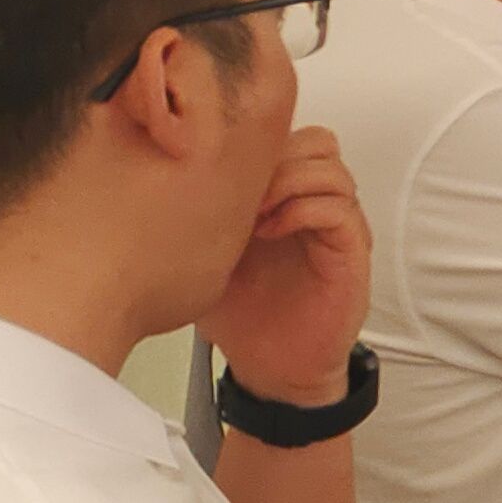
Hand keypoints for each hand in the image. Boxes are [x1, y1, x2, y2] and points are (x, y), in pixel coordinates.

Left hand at [195, 130, 370, 404]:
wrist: (272, 367)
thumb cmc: (241, 313)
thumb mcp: (204, 252)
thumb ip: (196, 211)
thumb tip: (151, 175)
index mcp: (286, 196)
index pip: (289, 135)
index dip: (256, 142)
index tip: (213, 168)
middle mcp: (317, 205)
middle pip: (317, 142)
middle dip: (274, 158)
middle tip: (235, 188)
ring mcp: (338, 228)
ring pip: (331, 170)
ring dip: (287, 183)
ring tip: (251, 213)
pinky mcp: (350, 254)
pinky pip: (339, 211)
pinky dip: (302, 211)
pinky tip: (268, 231)